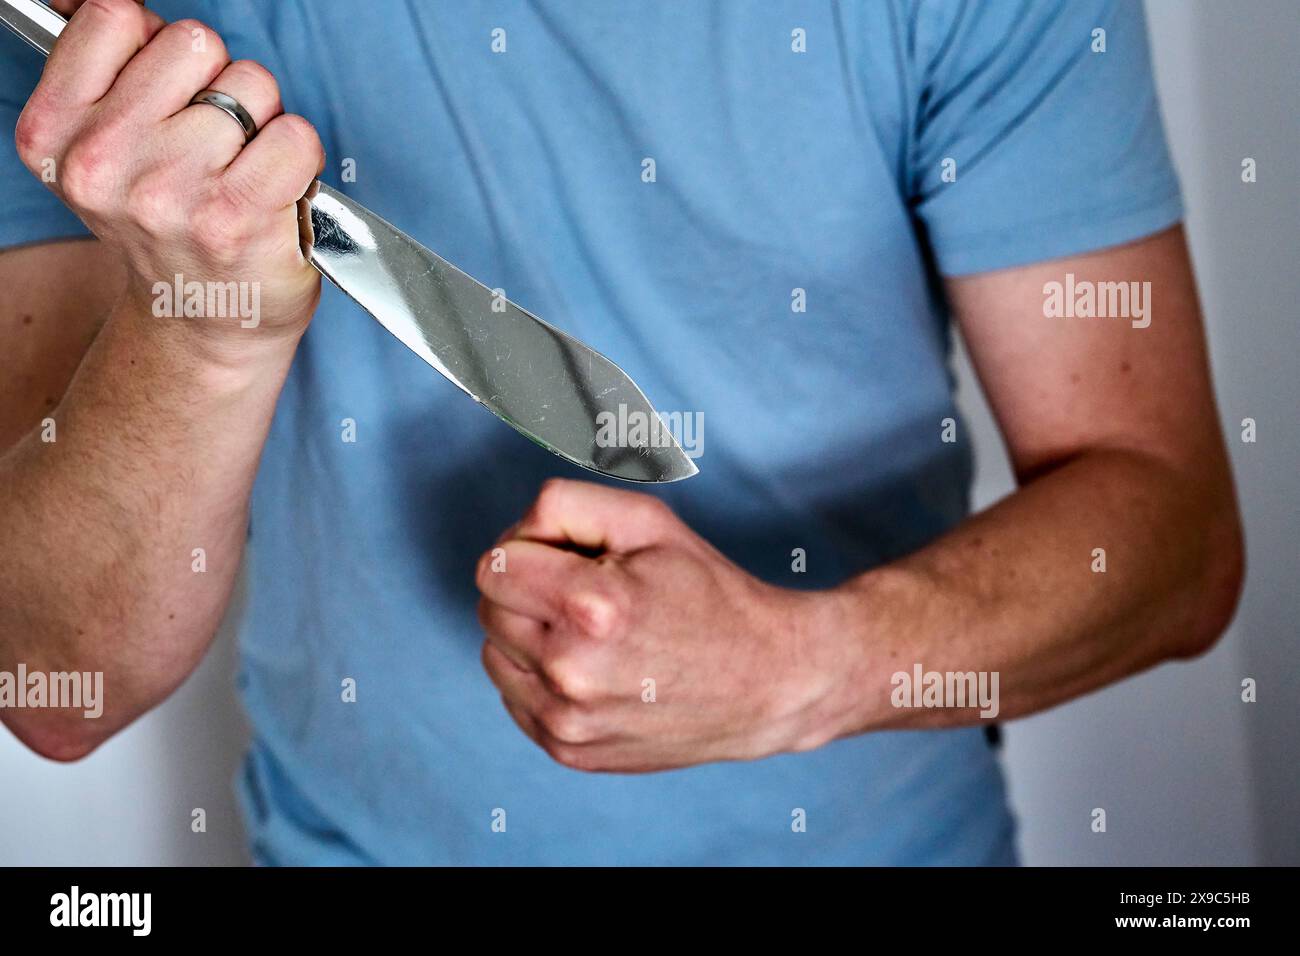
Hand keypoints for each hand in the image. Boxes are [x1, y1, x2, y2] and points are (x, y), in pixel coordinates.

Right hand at [16, 0, 324, 360]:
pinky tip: (275, 191)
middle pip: (193, 41)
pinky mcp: (235, 218)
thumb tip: (108, 2)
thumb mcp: (102, 147)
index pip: (116, 16)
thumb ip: (106, 68)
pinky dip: (299, 156)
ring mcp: (169, 190)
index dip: (159, 50)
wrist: (204, 322)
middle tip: (213, 145)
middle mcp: (102, 161)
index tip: (167, 96)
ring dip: (262, 120)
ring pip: (250, 83)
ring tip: (241, 172)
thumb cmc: (170, 227)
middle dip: (216, 81)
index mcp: (55, 133)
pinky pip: (294, 134)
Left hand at [475, 480, 851, 771]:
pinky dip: (537, 676)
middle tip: (587, 589)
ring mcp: (567, 720)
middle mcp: (571, 671)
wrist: (767, 683)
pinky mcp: (568, 751)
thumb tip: (514, 533)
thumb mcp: (649, 521)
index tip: (568, 556)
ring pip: (494, 655)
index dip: (527, 549)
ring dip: (527, 633)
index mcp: (591, 607)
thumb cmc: (708, 592)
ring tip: (591, 630)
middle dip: (528, 589)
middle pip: (490, 609)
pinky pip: (513, 697)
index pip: (493, 567)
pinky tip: (591, 665)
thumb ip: (565, 504)